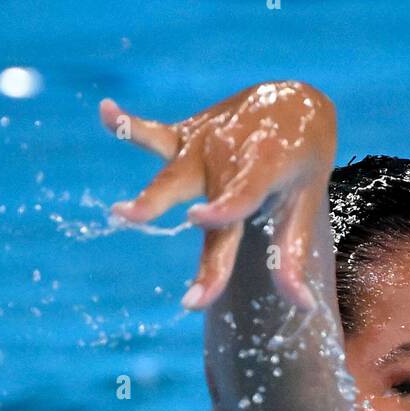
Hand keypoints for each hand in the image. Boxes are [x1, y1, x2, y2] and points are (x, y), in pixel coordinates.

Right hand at [99, 82, 336, 310]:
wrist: (294, 103)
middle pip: (206, 200)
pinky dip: (128, 127)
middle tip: (176, 263)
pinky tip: (104, 112)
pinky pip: (154, 134)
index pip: (242, 194)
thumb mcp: (305, 205)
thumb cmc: (299, 165)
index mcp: (265, 166)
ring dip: (151, 196)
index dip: (222, 208)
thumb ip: (293, 256)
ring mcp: (204, 144)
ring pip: (174, 174)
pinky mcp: (185, 136)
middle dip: (187, 228)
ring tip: (121, 214)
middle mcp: (230, 154)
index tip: (197, 220)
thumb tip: (304, 307)